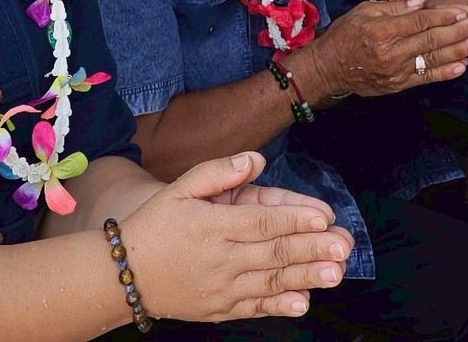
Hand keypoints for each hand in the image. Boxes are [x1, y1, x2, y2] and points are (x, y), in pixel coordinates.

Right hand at [123, 152, 352, 323]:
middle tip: (343, 245)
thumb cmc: (154, 225)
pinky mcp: (219, 309)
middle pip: (274, 251)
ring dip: (306, 277)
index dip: (294, 218)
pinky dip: (279, 306)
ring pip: (271, 281)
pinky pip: (255, 308)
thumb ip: (218, 172)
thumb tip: (254, 158)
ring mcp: (221, 288)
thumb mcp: (179, 188)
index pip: (262, 221)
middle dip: (312, 248)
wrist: (124, 274)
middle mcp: (221, 258)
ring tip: (336, 273)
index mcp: (213, 226)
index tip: (323, 217)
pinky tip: (302, 302)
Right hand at [295, 0, 467, 98]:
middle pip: (431, 40)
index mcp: (381, 31)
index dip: (446, 16)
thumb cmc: (345, 35)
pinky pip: (426, 78)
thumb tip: (423, 2)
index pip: (420, 22)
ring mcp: (395, 72)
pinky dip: (445, 72)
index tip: (466, 10)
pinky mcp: (398, 85)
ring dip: (459, 50)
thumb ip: (395, 7)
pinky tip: (463, 64)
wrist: (328, 70)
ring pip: (433, 60)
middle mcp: (390, 53)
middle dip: (460, 31)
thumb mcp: (364, 11)